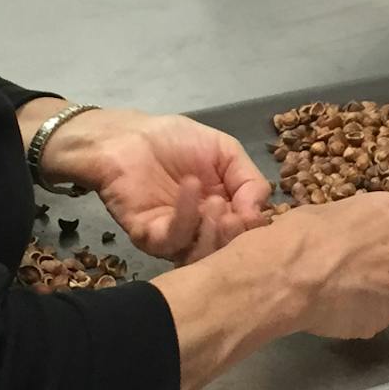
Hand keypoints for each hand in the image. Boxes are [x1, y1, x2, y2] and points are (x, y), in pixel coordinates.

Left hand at [38, 107, 271, 262]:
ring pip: (201, 254)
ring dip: (214, 230)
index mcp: (224, 214)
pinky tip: (190, 187)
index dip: (254, 229)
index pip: (246, 235)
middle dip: (237, 235)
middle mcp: (202, 232)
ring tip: (217, 202)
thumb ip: (250, 180)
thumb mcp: (226, 152)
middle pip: (226, 252)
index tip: (256, 213)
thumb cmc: (176, 141)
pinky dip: (187, 216)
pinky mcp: (149, 237)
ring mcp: (175, 238)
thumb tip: (260, 215)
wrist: (128, 135)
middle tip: (239, 215)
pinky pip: (173, 240)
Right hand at [271, 193, 388, 339]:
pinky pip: (378, 317)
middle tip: (363, 278)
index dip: (388, 246)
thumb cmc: (304, 233)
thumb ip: (356, 229)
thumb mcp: (331, 212)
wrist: (293, 272)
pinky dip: (362, 317)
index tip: (371, 254)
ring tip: (343, 298)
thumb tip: (351, 241)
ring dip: (379, 297)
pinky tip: (336, 311)